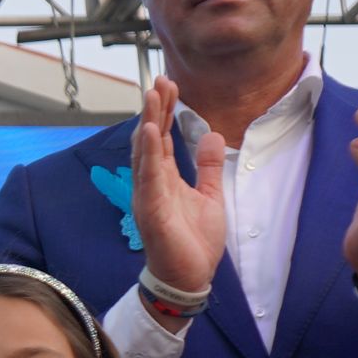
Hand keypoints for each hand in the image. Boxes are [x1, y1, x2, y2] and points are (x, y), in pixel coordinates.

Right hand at [133, 75, 228, 301]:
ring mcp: (148, 195)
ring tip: (152, 95)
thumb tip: (210, 135)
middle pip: (151, 138)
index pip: (162, 138)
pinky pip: (148, 176)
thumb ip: (206, 167)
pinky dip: (148, 152)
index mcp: (164, 179)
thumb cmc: (193, 241)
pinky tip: (150, 130)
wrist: (189, 277)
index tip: (170, 86)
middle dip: (155, 109)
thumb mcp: (209, 195)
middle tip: (160, 79)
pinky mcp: (151, 209)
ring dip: (148, 122)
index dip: (166, 112)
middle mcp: (150, 183)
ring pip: (146, 152)